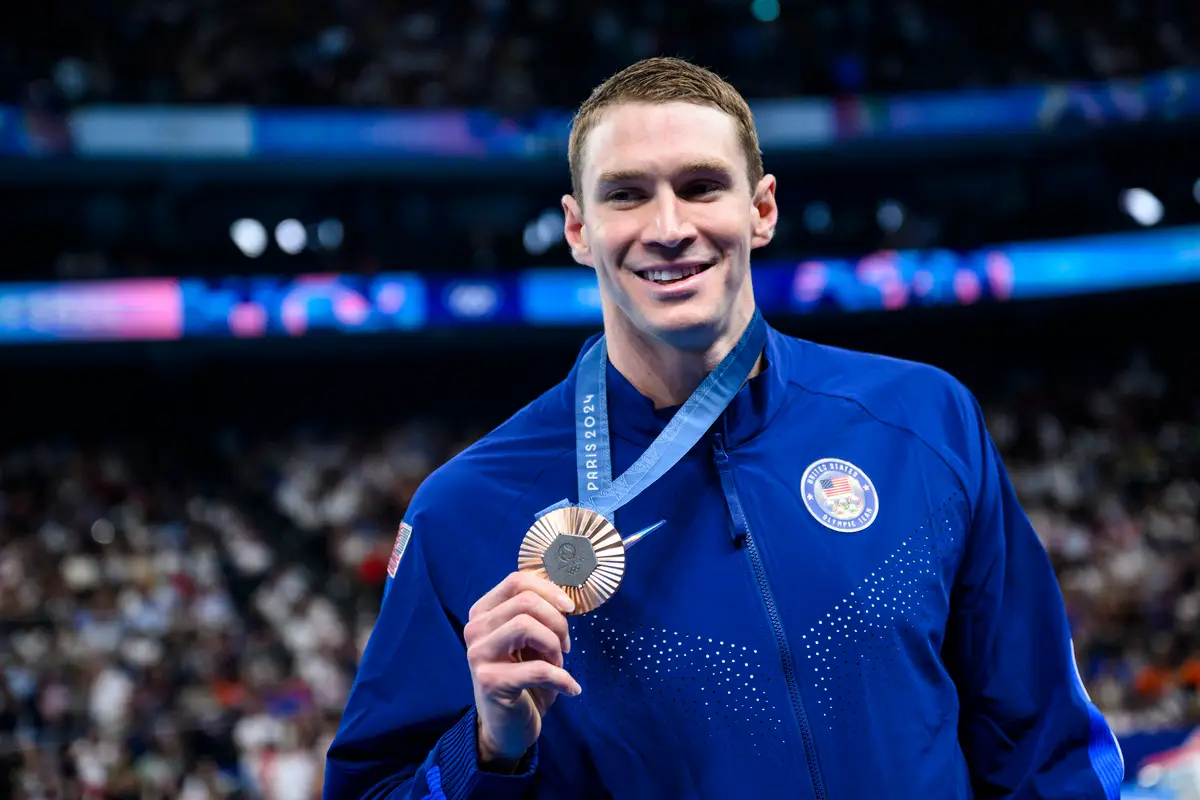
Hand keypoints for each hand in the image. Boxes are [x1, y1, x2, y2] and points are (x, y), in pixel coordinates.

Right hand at [465, 571, 581, 768]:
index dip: (549, 590)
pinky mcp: (489, 682)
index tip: (569, 608)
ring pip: (526, 626)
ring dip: (554, 646)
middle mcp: (475, 629)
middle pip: (525, 602)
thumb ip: (538, 615)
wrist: (508, 728)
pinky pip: (538, 668)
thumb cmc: (523, 678)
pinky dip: (562, 678)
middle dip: (556, 622)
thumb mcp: (531, 641)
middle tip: (565, 646)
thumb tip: (565, 597)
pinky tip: (570, 687)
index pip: (516, 581)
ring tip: (558, 664)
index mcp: (484, 612)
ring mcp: (478, 655)